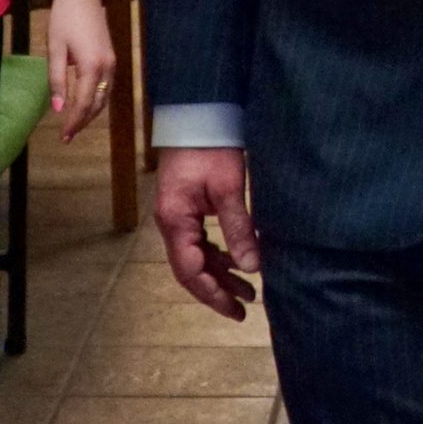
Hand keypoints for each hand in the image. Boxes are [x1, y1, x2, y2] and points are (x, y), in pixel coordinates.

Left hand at [46, 0, 114, 140]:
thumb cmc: (64, 18)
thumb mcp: (55, 49)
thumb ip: (57, 80)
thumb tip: (58, 109)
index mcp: (91, 66)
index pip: (83, 104)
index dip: (74, 122)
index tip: (64, 137)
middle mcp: (106, 67)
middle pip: (97, 104)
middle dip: (83, 121)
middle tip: (68, 135)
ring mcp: (112, 62)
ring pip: (104, 96)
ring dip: (91, 112)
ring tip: (75, 123)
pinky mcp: (111, 57)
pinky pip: (106, 86)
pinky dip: (97, 99)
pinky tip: (85, 102)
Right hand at [156, 146, 261, 320]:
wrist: (197, 113)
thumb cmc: (211, 147)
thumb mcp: (229, 188)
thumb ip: (238, 229)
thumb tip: (251, 267)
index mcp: (176, 220)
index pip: (190, 270)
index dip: (212, 294)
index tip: (236, 309)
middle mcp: (171, 223)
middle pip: (191, 268)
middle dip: (217, 290)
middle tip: (245, 308)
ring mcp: (177, 216)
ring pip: (196, 256)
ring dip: (219, 274)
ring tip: (248, 290)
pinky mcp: (187, 208)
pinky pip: (199, 241)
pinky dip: (218, 255)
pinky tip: (237, 261)